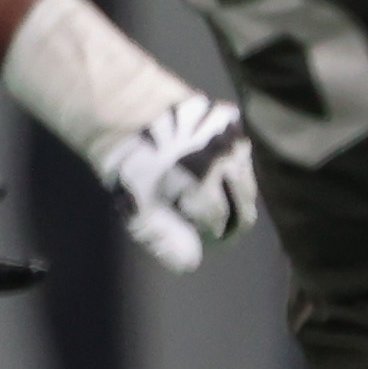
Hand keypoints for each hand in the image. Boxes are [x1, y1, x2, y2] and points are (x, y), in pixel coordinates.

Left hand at [95, 88, 252, 274]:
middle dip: (234, 221)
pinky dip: (233, 165)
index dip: (214, 236)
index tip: (207, 241)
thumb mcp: (137, 204)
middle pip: (244, 204)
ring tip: (217, 200)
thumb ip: (165, 236)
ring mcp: (230, 139)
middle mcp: (223, 162)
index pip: (219, 224)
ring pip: (246, 179)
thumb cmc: (128, 161)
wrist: (121, 105)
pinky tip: (215, 169)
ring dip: (237, 194)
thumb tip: (190, 263)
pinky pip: (241, 152)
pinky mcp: (231, 120)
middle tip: (220, 228)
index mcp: (202, 186)